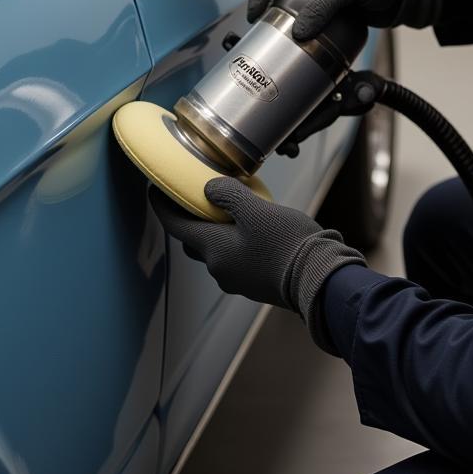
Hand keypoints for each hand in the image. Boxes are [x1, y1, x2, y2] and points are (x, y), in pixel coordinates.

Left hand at [150, 176, 364, 344]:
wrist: (319, 280)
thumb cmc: (286, 243)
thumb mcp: (255, 210)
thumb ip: (227, 195)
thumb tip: (208, 190)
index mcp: (214, 250)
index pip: (176, 227)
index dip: (162, 207)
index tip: (153, 190)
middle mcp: (220, 268)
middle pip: (194, 240)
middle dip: (190, 219)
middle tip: (194, 196)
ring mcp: (237, 279)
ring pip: (215, 250)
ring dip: (214, 231)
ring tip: (227, 208)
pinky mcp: (255, 283)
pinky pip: (234, 258)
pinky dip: (233, 241)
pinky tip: (250, 228)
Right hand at [247, 0, 441, 39]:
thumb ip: (325, 6)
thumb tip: (298, 32)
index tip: (255, 14)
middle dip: (265, 8)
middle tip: (263, 31)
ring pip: (285, 4)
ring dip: (280, 22)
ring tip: (277, 40)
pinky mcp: (324, 6)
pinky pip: (302, 17)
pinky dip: (297, 30)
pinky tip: (298, 44)